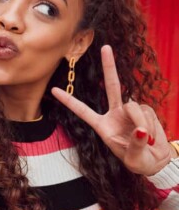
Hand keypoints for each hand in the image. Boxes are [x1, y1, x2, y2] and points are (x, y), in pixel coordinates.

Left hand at [51, 45, 173, 175]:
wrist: (156, 162)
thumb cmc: (138, 161)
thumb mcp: (133, 159)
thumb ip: (134, 145)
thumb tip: (139, 130)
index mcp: (102, 126)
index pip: (82, 110)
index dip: (69, 101)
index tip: (53, 90)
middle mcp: (115, 114)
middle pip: (111, 86)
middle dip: (109, 66)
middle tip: (105, 47)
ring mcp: (130, 111)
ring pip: (133, 105)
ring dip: (141, 123)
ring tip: (145, 140)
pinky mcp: (145, 110)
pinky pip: (147, 112)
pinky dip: (150, 125)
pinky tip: (151, 136)